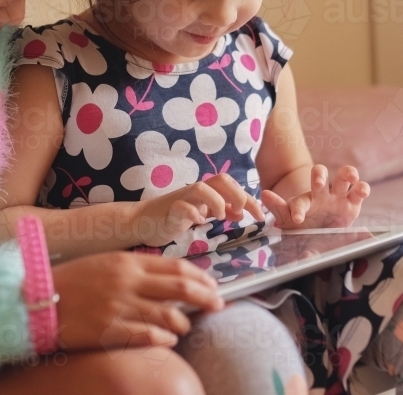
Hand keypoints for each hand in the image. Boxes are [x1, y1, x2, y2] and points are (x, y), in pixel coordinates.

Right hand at [51, 251, 223, 350]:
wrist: (36, 298)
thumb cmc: (73, 280)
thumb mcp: (107, 263)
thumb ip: (137, 268)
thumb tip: (168, 277)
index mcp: (128, 261)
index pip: (177, 268)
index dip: (201, 278)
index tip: (213, 285)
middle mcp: (127, 282)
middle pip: (181, 289)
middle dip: (206, 297)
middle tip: (218, 305)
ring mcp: (119, 307)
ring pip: (168, 315)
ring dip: (183, 323)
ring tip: (185, 327)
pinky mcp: (108, 330)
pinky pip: (147, 335)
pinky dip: (164, 338)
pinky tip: (168, 339)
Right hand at [130, 173, 265, 246]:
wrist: (142, 220)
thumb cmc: (173, 216)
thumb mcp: (202, 212)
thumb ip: (221, 210)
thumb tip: (241, 212)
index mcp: (206, 191)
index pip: (231, 186)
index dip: (249, 199)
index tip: (260, 216)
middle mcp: (195, 192)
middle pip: (220, 179)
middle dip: (237, 194)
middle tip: (243, 212)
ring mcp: (181, 199)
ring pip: (200, 188)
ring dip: (216, 201)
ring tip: (220, 217)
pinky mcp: (168, 211)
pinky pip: (180, 207)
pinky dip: (191, 213)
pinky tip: (198, 222)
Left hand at [261, 165, 368, 229]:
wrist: (325, 237)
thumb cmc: (307, 226)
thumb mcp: (291, 222)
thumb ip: (279, 209)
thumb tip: (264, 194)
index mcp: (306, 200)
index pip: (300, 201)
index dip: (298, 209)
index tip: (298, 220)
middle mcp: (322, 193)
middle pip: (320, 172)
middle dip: (319, 174)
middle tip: (318, 182)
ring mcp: (339, 195)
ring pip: (343, 176)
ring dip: (347, 172)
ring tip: (351, 176)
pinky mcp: (354, 202)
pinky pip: (360, 190)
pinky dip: (363, 188)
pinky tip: (362, 191)